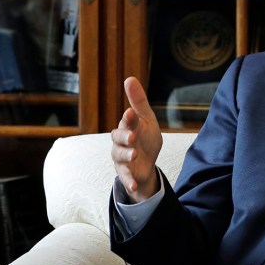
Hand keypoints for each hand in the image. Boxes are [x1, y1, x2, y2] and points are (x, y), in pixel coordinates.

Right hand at [111, 77, 162, 202]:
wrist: (147, 164)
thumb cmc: (145, 138)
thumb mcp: (147, 120)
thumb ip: (139, 102)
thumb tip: (129, 78)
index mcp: (127, 127)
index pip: (126, 121)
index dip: (128, 118)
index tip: (130, 112)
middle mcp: (121, 143)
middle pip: (118, 138)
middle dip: (125, 137)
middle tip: (133, 136)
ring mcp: (122, 159)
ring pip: (119, 157)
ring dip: (127, 156)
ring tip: (135, 155)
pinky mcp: (127, 174)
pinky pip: (125, 178)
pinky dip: (129, 182)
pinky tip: (134, 185)